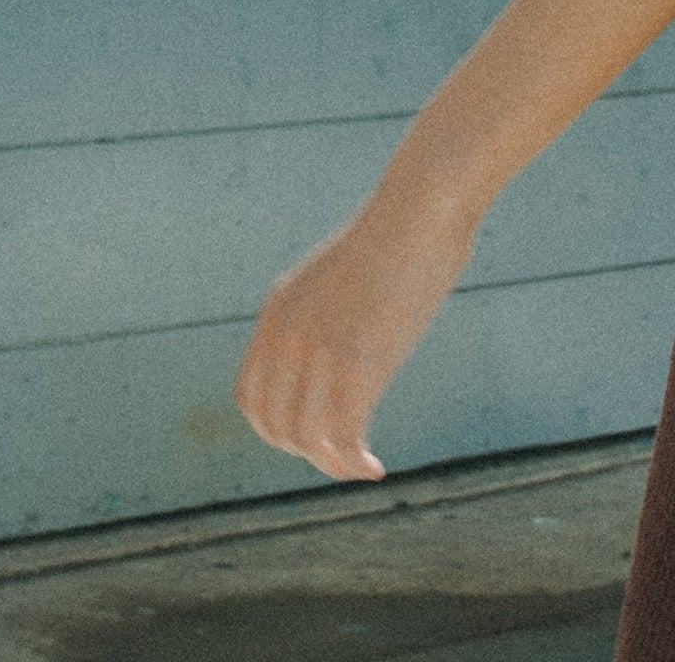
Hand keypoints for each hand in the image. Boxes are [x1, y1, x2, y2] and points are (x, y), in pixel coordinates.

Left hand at [234, 186, 481, 480]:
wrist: (422, 205)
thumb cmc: (404, 229)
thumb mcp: (349, 273)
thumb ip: (336, 307)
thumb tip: (358, 324)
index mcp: (279, 311)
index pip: (252, 397)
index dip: (276, 428)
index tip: (313, 437)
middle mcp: (286, 336)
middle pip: (274, 425)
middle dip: (306, 450)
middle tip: (343, 456)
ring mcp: (316, 352)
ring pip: (306, 439)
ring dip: (332, 464)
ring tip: (361, 467)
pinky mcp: (353, 364)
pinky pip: (342, 438)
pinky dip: (354, 464)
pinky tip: (376, 469)